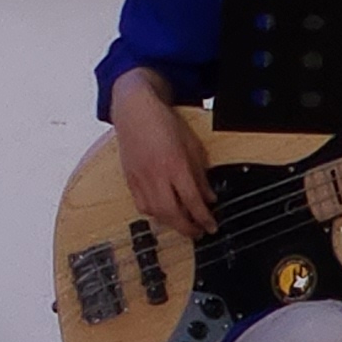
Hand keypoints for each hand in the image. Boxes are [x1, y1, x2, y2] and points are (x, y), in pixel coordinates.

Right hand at [112, 71, 216, 237]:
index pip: (192, 201)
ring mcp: (140, 177)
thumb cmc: (163, 122)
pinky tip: (162, 211)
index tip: (212, 226)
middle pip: (171, 213)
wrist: (134, 109)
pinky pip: (140, 203)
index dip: (204, 218)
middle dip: (187, 228)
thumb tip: (209, 197)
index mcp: (174, 165)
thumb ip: (200, 174)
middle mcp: (155, 174)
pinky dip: (153, 213)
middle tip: (198, 233)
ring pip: (154, 212)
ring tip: (182, 224)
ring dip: (170, 223)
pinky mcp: (129, 177)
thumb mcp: (192, 145)